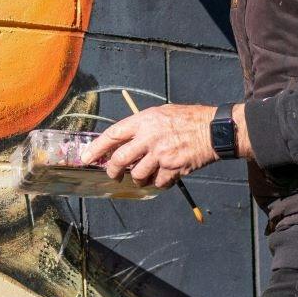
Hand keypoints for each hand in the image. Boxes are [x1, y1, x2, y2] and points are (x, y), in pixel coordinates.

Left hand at [80, 103, 217, 188]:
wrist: (212, 130)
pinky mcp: (173, 169)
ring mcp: (161, 155)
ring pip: (137, 175)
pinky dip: (157, 183)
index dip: (96, 148)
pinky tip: (162, 176)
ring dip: (137, 179)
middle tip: (114, 174)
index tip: (85, 158)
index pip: (112, 135)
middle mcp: (149, 138)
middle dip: (113, 171)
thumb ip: (141, 126)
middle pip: (120, 160)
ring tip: (142, 175)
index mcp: (143, 121)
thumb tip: (123, 141)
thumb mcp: (160, 113)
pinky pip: (157, 183)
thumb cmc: (186, 119)